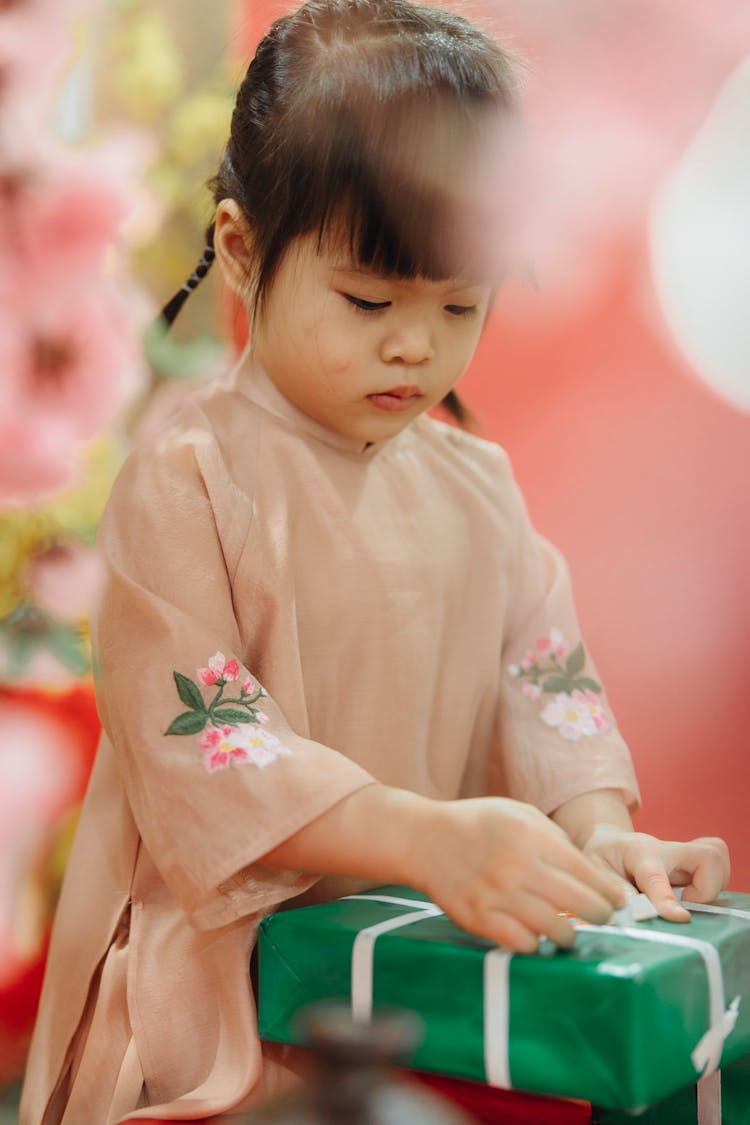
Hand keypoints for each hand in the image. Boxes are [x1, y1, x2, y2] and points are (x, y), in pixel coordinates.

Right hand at [413, 797, 626, 952]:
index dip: (610, 893)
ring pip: (556, 931)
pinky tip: (534, 934)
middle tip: (602, 918)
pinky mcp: (480, 919)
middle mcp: (519, 867)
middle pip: (581, 905)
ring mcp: (499, 896)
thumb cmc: (478, 823)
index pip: (589, 874)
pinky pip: (524, 944)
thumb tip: (586, 869)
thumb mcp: (519, 813)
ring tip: (567, 930)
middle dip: (600, 916)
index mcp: (533, 838)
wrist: (424, 839)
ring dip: (568, 934)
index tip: (618, 902)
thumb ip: (554, 836)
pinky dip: (535, 943)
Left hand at [582, 824, 729, 921]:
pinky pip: (718, 867)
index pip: (657, 878)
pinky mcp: (694, 863)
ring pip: (717, 860)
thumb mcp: (596, 870)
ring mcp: (684, 856)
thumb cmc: (604, 857)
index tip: (681, 919)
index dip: (668, 900)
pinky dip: (714, 884)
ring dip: (713, 886)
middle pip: (708, 856)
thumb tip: (631, 915)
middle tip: (687, 905)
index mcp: (639, 855)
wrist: (611, 841)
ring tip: (689, 900)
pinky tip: (693, 895)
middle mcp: (668, 852)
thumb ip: (614, 891)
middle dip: (709, 888)